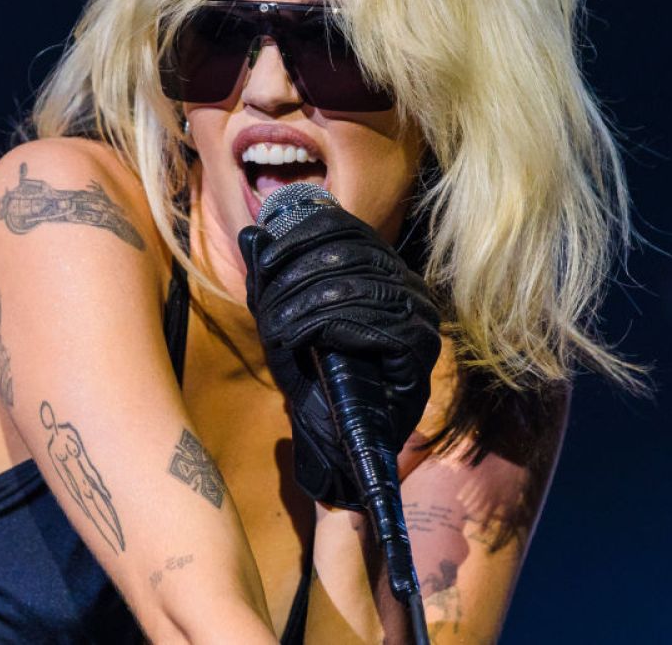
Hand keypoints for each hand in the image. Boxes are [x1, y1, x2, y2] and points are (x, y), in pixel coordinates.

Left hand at [238, 206, 441, 508]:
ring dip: (302, 303)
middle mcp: (410, 287)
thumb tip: (250, 233)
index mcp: (386, 271)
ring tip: (274, 327)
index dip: (303, 235)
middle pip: (350, 254)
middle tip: (265, 303)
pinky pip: (363, 320)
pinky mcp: (417, 346)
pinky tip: (293, 339)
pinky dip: (319, 325)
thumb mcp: (285, 319)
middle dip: (296, 275)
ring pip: (353, 286)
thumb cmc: (315, 379)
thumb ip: (270, 278)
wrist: (336, 442)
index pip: (350, 229)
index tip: (266, 258)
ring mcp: (420, 316)